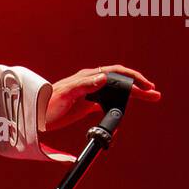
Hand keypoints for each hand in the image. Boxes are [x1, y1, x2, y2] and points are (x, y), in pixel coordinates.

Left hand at [43, 65, 160, 131]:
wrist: (33, 116)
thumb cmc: (46, 104)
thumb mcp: (65, 94)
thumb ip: (84, 85)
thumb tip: (103, 77)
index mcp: (87, 76)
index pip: (116, 73)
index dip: (132, 79)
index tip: (146, 87)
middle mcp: (90, 82)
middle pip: (120, 81)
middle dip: (138, 86)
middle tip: (155, 95)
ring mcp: (90, 93)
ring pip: (116, 91)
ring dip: (131, 95)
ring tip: (148, 98)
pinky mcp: (87, 104)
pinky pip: (108, 102)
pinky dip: (119, 105)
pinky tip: (125, 111)